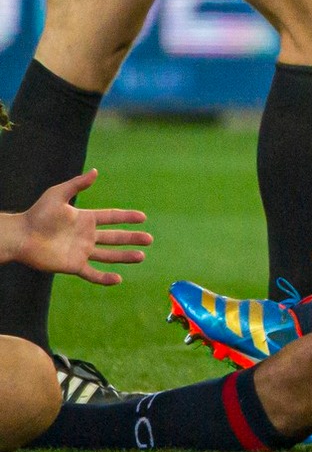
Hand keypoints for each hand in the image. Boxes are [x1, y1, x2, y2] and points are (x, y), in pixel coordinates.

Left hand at [3, 171, 149, 285]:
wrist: (21, 236)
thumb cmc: (37, 214)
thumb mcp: (58, 194)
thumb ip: (77, 185)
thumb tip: (96, 172)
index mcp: (86, 219)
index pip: (112, 217)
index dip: (127, 217)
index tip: (143, 217)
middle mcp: (87, 236)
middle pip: (115, 237)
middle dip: (132, 238)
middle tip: (150, 239)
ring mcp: (81, 251)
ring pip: (108, 255)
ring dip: (124, 256)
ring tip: (141, 256)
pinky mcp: (73, 265)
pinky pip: (92, 273)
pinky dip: (104, 278)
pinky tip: (118, 279)